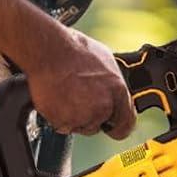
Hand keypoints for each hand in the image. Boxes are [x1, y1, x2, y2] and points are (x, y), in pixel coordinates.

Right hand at [21, 26, 136, 138]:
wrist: (50, 52)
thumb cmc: (74, 50)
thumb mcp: (105, 60)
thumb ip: (112, 82)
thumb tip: (113, 90)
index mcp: (117, 90)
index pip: (127, 122)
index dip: (118, 125)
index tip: (112, 126)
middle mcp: (104, 106)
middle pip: (99, 124)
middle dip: (91, 117)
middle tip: (79, 99)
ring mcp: (84, 116)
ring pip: (81, 126)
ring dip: (74, 117)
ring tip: (67, 94)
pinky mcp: (65, 122)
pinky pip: (63, 126)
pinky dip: (59, 117)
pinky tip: (58, 99)